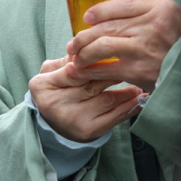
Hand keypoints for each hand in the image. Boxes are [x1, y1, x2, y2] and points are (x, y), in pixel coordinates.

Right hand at [29, 56, 143, 142]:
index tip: (113, 55)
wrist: (52, 124)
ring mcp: (73, 119)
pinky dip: (130, 107)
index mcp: (41, 86)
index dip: (93, 64)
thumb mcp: (51, 72)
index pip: (72, 71)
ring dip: (127, 92)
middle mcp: (55, 104)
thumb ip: (67, 60)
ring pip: (106, 100)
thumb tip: (89, 50)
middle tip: (132, 66)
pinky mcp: (88, 130)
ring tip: (139, 84)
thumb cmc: (55, 91)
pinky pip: (114, 117)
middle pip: (91, 85)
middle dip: (114, 74)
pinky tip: (139, 100)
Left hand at [66, 0, 180, 92]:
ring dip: (83, 53)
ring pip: (102, 46)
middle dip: (83, 37)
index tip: (86, 18)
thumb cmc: (174, 44)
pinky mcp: (141, 70)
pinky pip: (108, 68)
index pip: (122, 5)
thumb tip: (96, 17)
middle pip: (107, 27)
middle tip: (72, 45)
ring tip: (75, 58)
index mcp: (161, 9)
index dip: (99, 11)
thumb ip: (139, 14)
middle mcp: (154, 26)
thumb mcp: (166, 20)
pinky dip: (90, 70)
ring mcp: (147, 48)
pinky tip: (82, 71)